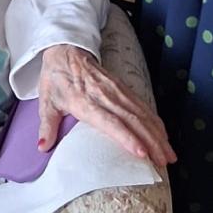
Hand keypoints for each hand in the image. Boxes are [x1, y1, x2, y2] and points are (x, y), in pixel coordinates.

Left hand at [37, 43, 174, 169]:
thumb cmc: (56, 78)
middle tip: (165, 162)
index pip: (110, 122)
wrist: (67, 49)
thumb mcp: (46, 100)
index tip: (142, 153)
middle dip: (152, 142)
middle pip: (134, 121)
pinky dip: (155, 122)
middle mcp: (105, 97)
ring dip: (158, 134)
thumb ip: (47, 125)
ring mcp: (117, 91)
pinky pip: (143, 106)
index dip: (127, 138)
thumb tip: (42, 147)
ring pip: (143, 114)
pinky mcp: (123, 88)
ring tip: (170, 154)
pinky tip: (164, 135)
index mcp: (86, 102)